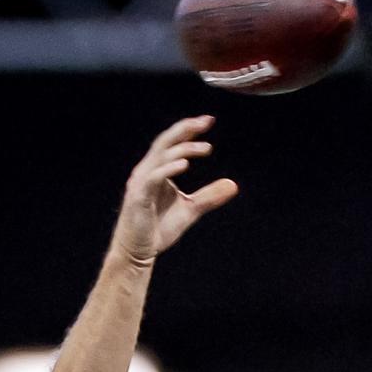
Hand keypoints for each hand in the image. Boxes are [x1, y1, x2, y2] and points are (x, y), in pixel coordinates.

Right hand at [111, 116, 238, 266]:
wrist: (138, 251)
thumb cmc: (159, 229)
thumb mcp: (191, 210)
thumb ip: (209, 196)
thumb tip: (233, 184)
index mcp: (157, 170)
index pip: (173, 143)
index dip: (189, 130)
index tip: (209, 121)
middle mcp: (147, 171)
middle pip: (165, 141)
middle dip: (185, 129)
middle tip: (207, 121)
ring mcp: (141, 182)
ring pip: (160, 156)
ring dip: (183, 149)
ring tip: (206, 148)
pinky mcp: (138, 196)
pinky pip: (153, 177)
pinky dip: (168, 169)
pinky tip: (185, 164)